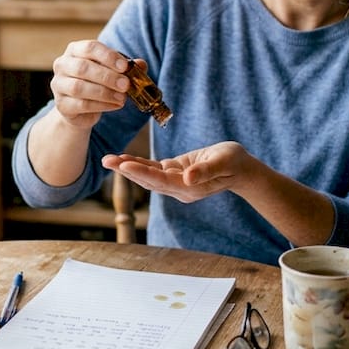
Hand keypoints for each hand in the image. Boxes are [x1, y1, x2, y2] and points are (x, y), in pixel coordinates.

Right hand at [49, 40, 135, 128]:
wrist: (80, 109)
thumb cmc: (97, 82)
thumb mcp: (112, 71)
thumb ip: (126, 67)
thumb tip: (141, 64)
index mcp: (75, 50)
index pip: (90, 47)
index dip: (108, 56)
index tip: (125, 67)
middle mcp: (62, 64)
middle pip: (82, 67)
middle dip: (107, 76)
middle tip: (126, 85)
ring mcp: (58, 85)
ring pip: (79, 87)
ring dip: (104, 93)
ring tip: (122, 98)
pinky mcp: (61, 105)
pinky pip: (80, 104)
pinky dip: (100, 105)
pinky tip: (115, 105)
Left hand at [102, 141, 252, 203]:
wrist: (241, 170)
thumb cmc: (235, 163)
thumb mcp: (224, 162)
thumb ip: (206, 171)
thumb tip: (188, 178)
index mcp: (189, 188)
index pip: (160, 180)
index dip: (141, 172)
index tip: (124, 164)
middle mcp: (179, 189)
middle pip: (148, 180)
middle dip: (126, 170)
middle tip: (106, 160)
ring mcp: (176, 183)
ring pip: (147, 176)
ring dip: (127, 168)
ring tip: (108, 159)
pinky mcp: (175, 173)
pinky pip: (153, 170)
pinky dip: (138, 164)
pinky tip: (124, 159)